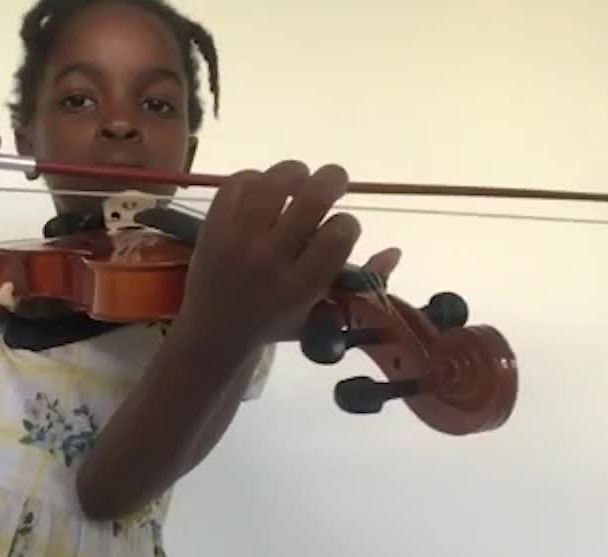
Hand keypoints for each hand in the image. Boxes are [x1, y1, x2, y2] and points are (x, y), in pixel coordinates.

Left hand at [178, 161, 362, 346]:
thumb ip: (359, 284)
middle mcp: (270, 261)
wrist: (212, 333)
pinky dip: (255, 178)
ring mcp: (237, 241)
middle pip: (312, 198)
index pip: (338, 235)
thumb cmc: (275, 323)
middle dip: (332, 179)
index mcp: (300, 287)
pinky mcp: (212, 227)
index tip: (343, 225)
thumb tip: (395, 251)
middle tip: (335, 180)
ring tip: (301, 179)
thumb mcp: (321, 314)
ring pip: (274, 182)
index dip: (348, 221)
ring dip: (296, 171)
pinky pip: (237, 183)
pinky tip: (264, 189)